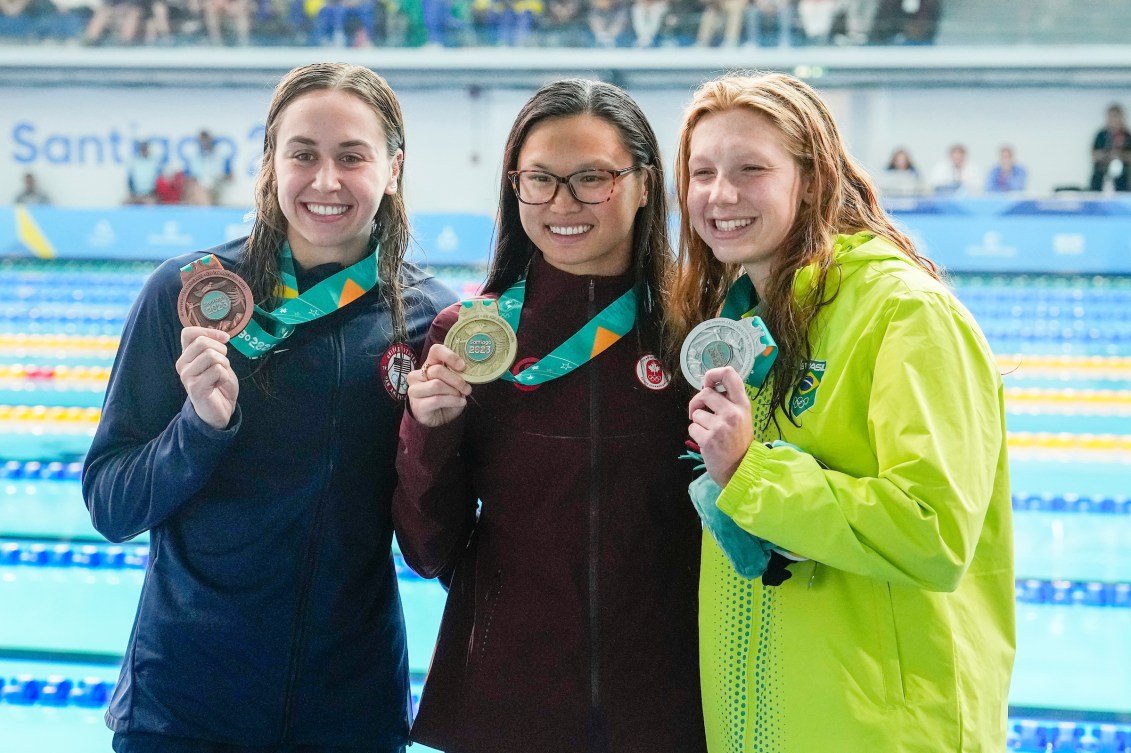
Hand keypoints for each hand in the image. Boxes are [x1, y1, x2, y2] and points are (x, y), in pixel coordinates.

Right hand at [176, 327, 237, 429]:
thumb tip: (223, 335)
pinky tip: (219, 384)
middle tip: (223, 365)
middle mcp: (182, 364)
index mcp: (186, 355)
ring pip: (211, 355)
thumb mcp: (218, 361)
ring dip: (224, 364)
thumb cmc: (219, 384)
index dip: (209, 331)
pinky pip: (216, 370)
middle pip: (202, 342)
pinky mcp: (195, 387)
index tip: (225, 338)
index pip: (188, 333)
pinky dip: (224, 376)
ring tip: (220, 376)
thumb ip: (215, 347)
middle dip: (221, 350)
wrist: (220, 410)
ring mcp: (187, 376)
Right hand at [407, 343, 471, 427]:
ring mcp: (415, 390)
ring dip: (454, 392)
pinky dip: (452, 401)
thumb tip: (466, 369)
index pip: (435, 350)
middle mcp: (417, 375)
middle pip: (438, 370)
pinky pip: (436, 400)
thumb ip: (457, 374)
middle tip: (467, 388)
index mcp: (428, 365)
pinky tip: (460, 403)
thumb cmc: (447, 397)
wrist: (439, 419)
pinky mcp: (417, 405)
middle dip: (457, 380)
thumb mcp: (453, 383)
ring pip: (437, 385)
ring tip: (461, 396)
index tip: (462, 367)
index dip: (450, 356)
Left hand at [688, 366, 753, 486]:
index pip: (729, 374)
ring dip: (698, 422)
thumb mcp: (741, 418)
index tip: (707, 383)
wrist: (740, 470)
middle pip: (704, 393)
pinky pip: (692, 428)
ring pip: (696, 413)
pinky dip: (696, 434)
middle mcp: (733, 412)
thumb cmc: (737, 442)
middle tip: (700, 414)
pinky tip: (707, 442)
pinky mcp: (709, 439)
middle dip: (697, 403)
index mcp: (742, 404)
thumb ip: (728, 401)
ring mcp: (721, 426)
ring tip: (709, 432)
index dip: (713, 373)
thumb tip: (707, 385)